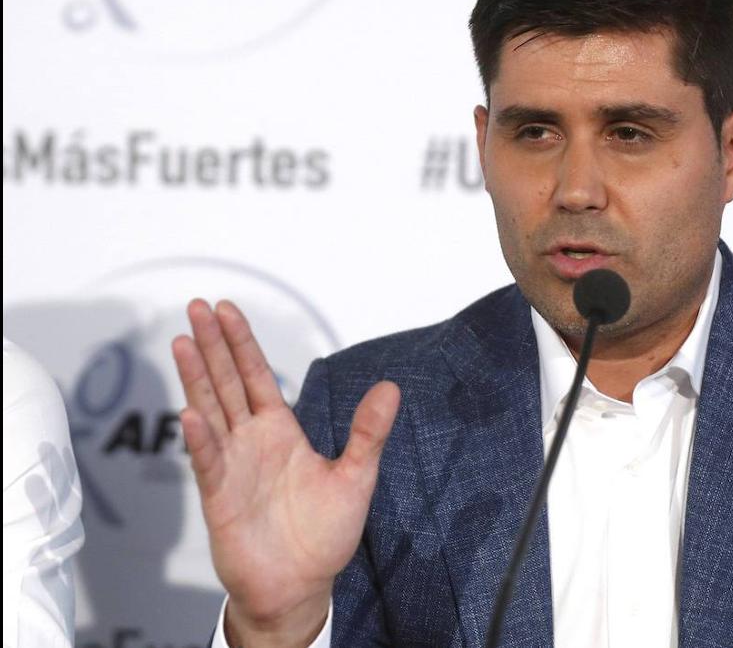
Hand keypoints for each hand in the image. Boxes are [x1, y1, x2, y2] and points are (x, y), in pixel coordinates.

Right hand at [173, 300, 399, 645]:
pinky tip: (191, 414)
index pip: (256, 376)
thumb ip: (369, 432)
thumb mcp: (357, 476)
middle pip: (226, 383)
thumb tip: (391, 387)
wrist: (300, 585)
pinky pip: (209, 462)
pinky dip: (199, 439)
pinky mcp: (220, 497)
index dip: (241, 343)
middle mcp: (251, 442)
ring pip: (209, 411)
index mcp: (280, 432)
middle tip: (196, 307)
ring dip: (196, 377)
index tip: (226, 310)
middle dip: (212, 345)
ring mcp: (232, 466)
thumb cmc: (323, 535)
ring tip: (182, 342)